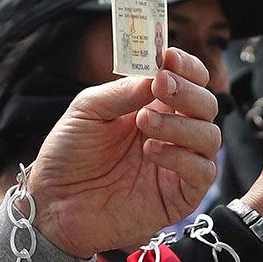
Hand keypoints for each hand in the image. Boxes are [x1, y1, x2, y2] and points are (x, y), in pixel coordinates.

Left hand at [28, 48, 221, 256]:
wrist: (52, 204)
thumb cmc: (68, 155)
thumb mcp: (87, 110)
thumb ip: (123, 92)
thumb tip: (158, 73)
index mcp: (153, 107)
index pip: (188, 81)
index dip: (186, 66)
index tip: (170, 57)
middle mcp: (172, 133)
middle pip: (206, 105)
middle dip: (188, 91)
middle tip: (162, 86)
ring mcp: (178, 165)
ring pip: (210, 136)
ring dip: (182, 124)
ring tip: (144, 122)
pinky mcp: (178, 197)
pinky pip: (202, 172)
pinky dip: (182, 157)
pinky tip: (151, 151)